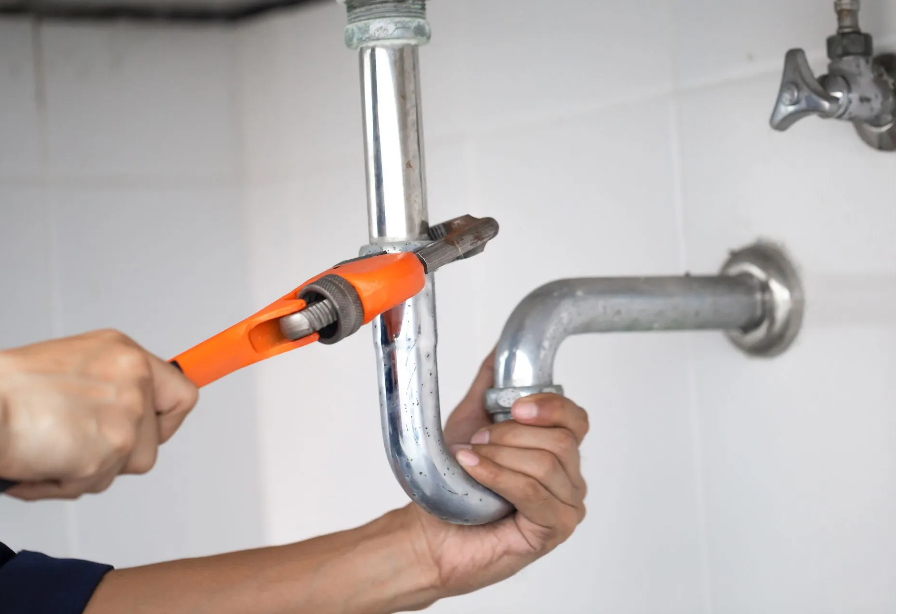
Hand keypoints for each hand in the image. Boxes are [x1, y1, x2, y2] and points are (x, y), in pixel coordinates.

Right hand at [0, 330, 198, 499]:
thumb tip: (138, 417)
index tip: (156, 432)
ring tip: (50, 451)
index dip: (168, 421)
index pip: (181, 394)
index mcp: (125, 354)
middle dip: (118, 454)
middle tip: (78, 446)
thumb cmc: (10, 393)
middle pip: (153, 441)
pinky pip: (96, 484)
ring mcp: (127, 413)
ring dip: (89, 470)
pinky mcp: (111, 447)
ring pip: (127, 466)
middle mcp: (134, 378)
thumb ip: (112, 386)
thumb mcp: (74, 366)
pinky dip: (63, 484)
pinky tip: (39, 464)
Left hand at [402, 352, 588, 601]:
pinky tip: (474, 470)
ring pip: (548, 465)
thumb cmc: (455, 485)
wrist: (431, 531)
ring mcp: (566, 506)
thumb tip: (501, 346)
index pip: (576, 419)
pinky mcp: (554, 529)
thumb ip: (491, 386)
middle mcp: (569, 477)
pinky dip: (499, 476)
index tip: (515, 407)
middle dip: (511, 436)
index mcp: (558, 449)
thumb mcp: (472, 422)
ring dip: (501, 457)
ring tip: (471, 459)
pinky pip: (535, 494)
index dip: (550, 406)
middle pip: (561, 441)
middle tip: (479, 441)